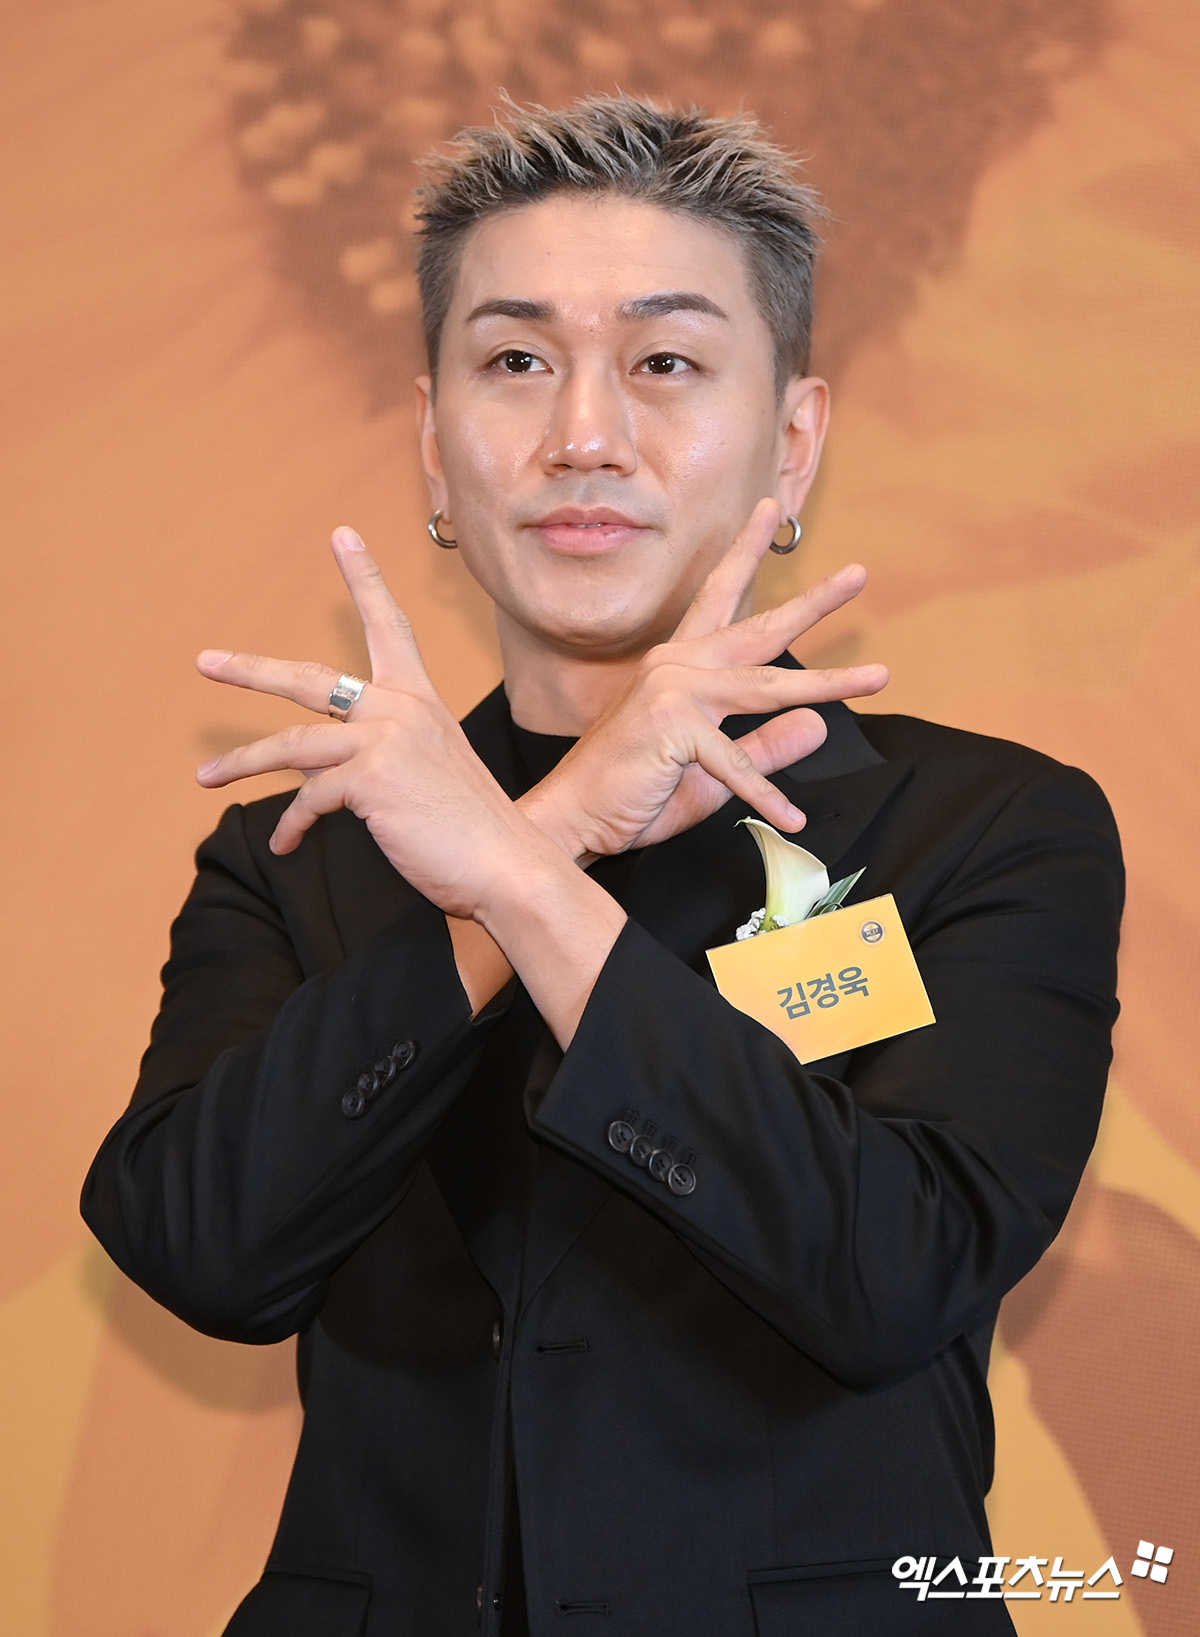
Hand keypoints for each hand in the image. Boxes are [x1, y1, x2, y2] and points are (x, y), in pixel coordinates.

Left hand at [195, 528, 556, 923]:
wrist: (503, 865)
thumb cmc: (469, 828)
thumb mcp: (424, 772)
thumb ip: (376, 756)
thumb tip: (316, 771)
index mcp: (419, 699)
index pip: (389, 623)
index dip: (363, 576)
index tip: (341, 535)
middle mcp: (401, 708)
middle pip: (309, 677)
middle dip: (250, 669)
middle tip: (206, 661)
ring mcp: (384, 740)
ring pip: (290, 743)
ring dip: (241, 763)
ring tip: (206, 778)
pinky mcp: (370, 779)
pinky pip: (309, 798)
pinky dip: (291, 824)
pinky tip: (285, 843)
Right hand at [521, 498, 887, 859]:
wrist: (574, 817)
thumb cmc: (634, 792)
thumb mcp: (714, 773)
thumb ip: (766, 748)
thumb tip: (819, 724)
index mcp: (679, 667)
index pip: (720, 601)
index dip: (746, 555)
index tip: (769, 512)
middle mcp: (676, 667)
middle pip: (757, 630)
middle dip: (812, 602)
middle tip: (856, 573)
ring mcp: (673, 692)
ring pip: (767, 688)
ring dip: (828, 684)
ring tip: (877, 677)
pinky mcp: (673, 729)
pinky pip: (736, 766)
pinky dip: (765, 797)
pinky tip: (791, 820)